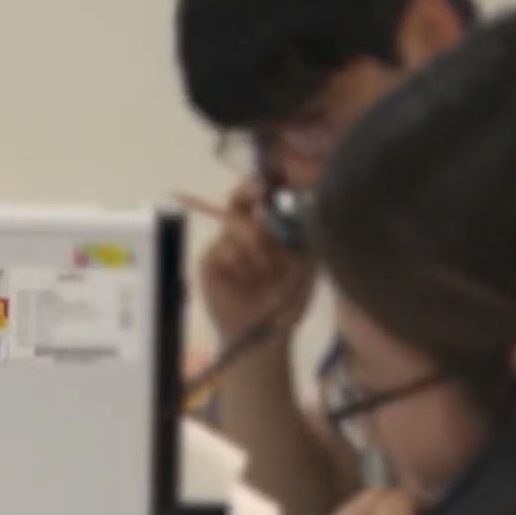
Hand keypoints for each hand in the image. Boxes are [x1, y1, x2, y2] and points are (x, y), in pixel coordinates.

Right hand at [190, 179, 314, 342]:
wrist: (266, 335)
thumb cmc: (287, 302)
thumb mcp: (306, 266)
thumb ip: (304, 235)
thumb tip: (304, 201)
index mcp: (267, 231)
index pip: (261, 199)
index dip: (263, 185)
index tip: (272, 179)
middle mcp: (243, 233)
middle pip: (239, 200)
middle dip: (249, 192)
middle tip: (260, 192)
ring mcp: (224, 245)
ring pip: (238, 226)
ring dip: (258, 249)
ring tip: (266, 274)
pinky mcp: (209, 260)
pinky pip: (224, 248)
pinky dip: (241, 263)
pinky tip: (246, 282)